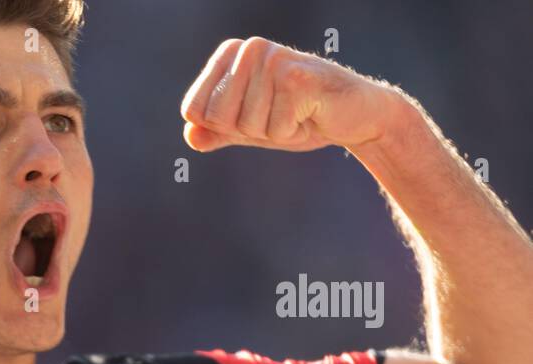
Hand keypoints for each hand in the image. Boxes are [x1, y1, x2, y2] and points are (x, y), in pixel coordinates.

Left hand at [180, 37, 407, 152]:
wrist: (352, 117)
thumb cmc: (298, 117)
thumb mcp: (249, 127)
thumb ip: (216, 131)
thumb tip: (189, 135)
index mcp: (230, 54)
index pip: (194, 110)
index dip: (223, 126)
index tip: (252, 114)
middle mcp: (249, 49)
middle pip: (217, 117)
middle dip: (247, 129)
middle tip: (277, 114)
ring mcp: (273, 60)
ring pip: (246, 125)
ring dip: (273, 130)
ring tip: (296, 112)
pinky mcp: (297, 78)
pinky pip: (275, 129)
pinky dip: (292, 131)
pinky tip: (310, 113)